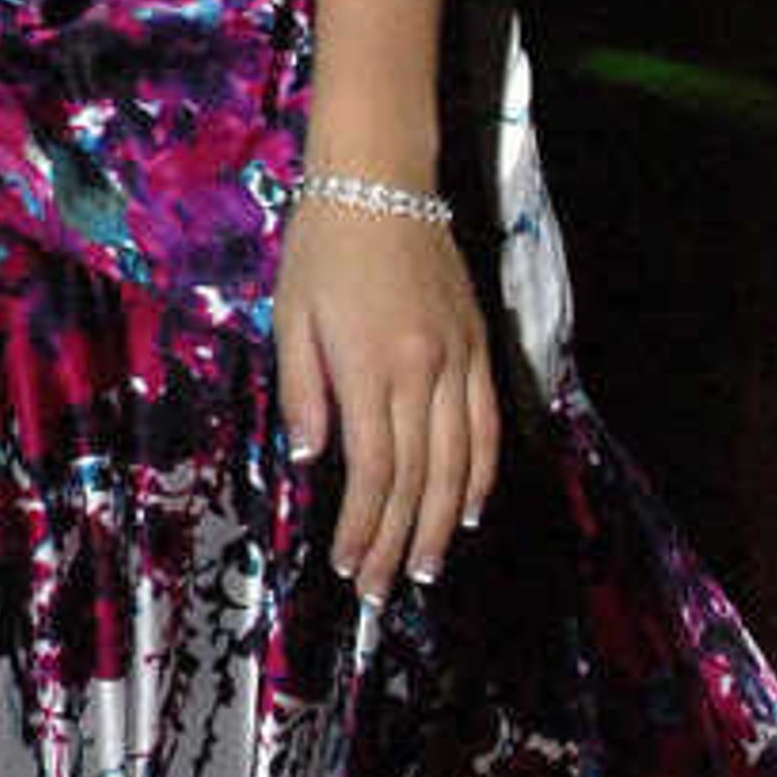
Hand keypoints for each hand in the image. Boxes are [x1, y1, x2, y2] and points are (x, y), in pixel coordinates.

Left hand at [274, 196, 499, 601]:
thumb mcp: (291, 320)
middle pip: (417, 479)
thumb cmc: (321, 250)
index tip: (347, 566)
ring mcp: (458, 360)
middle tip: (382, 591)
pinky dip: (481, 472)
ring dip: (443, 522)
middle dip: (398, 542)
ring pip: (458, 461)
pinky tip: (470, 508)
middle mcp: (423, 372)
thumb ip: (304, 393)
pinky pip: (485, 424)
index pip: (373, 472)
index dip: (363, 527)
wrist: (380, 184)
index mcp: (370, 370)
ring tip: (427, 569)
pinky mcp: (478, 346)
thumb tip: (310, 459)